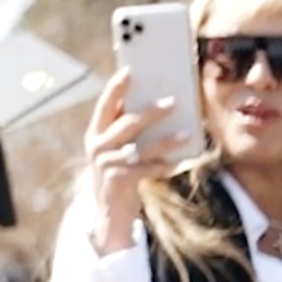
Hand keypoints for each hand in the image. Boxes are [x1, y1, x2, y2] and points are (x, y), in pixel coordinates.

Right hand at [82, 68, 183, 253]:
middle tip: (173, 101)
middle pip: (126, 124)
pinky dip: (164, 166)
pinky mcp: (118, 182)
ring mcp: (106, 164)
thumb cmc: (121, 170)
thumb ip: (129, 130)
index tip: (129, 71)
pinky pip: (146, 170)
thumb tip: (161, 105)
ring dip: (165, 140)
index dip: (115, 88)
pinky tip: (180, 163)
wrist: (110, 209)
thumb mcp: (119, 148)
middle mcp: (97, 146)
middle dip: (150, 112)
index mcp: (95, 132)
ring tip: (186, 133)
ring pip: (140, 148)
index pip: (105, 105)